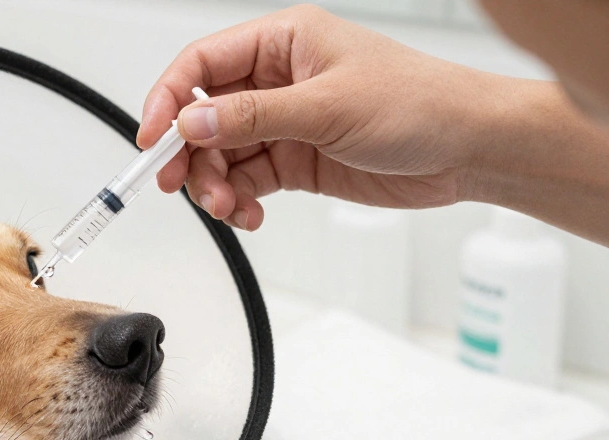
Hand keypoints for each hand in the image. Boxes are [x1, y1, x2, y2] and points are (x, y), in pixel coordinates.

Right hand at [138, 5, 501, 229]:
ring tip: (230, 208)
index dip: (169, 99)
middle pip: (203, 115)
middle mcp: (277, 79)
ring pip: (221, 155)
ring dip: (215, 186)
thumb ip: (252, 117)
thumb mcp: (327, 107)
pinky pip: (246, 181)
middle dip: (189, 154)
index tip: (153, 139)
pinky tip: (251, 214)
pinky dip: (240, 202)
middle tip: (180, 185)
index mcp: (283, 42)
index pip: (203, 64)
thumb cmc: (419, 104)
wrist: (468, 149)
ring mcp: (285, 121)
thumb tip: (192, 121)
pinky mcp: (295, 159)